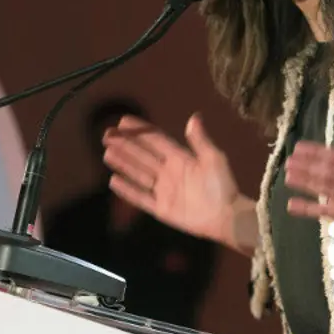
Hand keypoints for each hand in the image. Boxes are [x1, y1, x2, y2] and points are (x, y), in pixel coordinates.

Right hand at [102, 113, 239, 245]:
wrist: (227, 217)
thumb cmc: (223, 186)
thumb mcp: (214, 158)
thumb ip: (200, 140)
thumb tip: (193, 117)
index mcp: (180, 158)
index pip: (155, 140)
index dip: (140, 131)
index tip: (123, 121)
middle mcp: (168, 172)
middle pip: (142, 155)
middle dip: (125, 144)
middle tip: (106, 134)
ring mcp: (163, 191)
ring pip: (138, 174)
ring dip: (123, 163)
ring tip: (107, 153)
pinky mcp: (161, 209)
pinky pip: (140, 197)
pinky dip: (127, 190)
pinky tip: (114, 180)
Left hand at [283, 97, 333, 226]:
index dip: (315, 152)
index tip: (298, 147)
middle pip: (327, 173)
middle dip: (307, 167)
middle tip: (288, 161)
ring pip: (324, 190)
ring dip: (304, 183)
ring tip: (288, 176)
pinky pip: (325, 211)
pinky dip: (308, 209)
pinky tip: (291, 204)